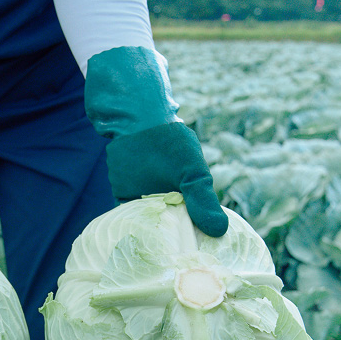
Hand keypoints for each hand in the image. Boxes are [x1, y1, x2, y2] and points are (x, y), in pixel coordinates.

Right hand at [85, 46, 227, 236]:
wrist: (140, 105)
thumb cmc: (164, 142)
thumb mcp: (191, 173)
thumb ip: (202, 202)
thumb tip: (219, 232)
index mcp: (130, 204)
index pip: (151, 230)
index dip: (171, 233)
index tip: (192, 234)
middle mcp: (122, 195)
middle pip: (152, 213)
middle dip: (171, 213)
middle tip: (193, 211)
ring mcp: (122, 178)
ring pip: (150, 195)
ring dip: (166, 192)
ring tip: (183, 187)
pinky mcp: (126, 164)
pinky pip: (146, 179)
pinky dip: (159, 178)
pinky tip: (171, 171)